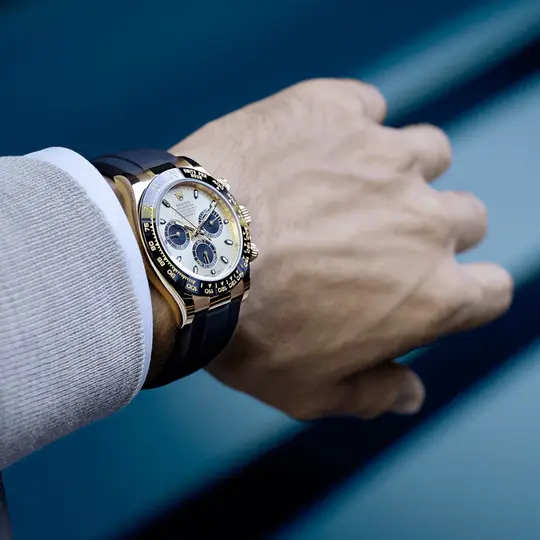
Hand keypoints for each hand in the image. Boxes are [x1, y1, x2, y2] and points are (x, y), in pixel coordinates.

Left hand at [169, 78, 512, 419]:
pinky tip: (312, 145)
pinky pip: (366, 106)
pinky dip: (349, 123)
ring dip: (404, 170)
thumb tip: (411, 396)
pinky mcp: (334, 109)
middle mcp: (424, 218)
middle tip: (375, 239)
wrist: (184, 257)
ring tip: (348, 186)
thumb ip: (372, 395)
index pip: (492, 292)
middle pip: (467, 217)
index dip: (469, 293)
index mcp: (431, 292)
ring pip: (430, 151)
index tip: (433, 289)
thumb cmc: (248, 335)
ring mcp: (382, 154)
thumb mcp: (310, 392)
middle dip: (434, 230)